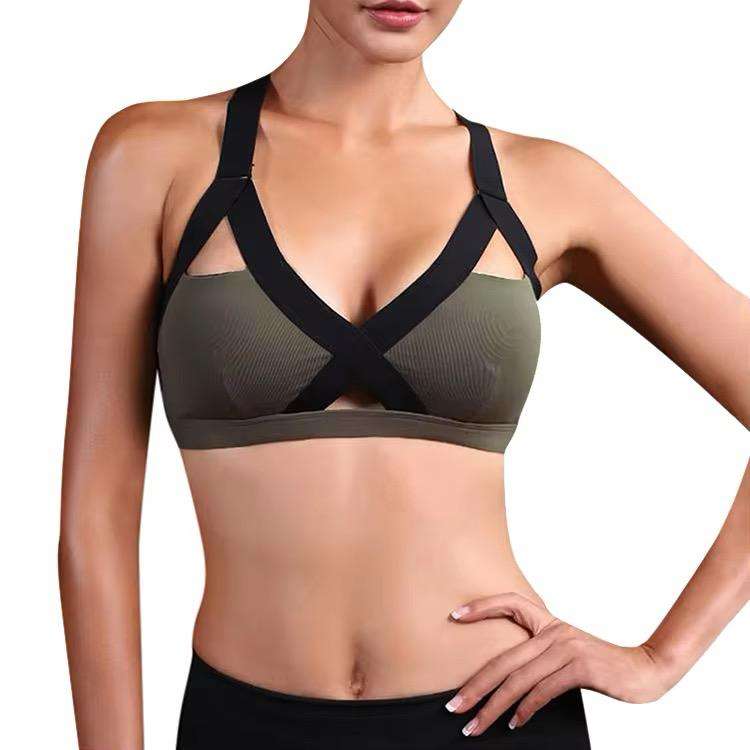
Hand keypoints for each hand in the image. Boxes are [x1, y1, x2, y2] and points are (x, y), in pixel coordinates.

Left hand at [445, 592, 672, 736]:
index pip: (510, 603)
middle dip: (475, 685)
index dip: (481, 606)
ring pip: (518, 679)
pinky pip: (542, 690)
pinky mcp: (578, 667)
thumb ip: (542, 657)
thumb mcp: (568, 652)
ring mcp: (565, 648)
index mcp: (548, 623)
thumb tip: (508, 681)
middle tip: (453, 706)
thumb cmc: (601, 665)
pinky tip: (513, 723)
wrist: (645, 670)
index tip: (455, 616)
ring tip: (474, 725)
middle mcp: (553, 632)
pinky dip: (525, 709)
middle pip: (503, 658)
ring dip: (493, 706)